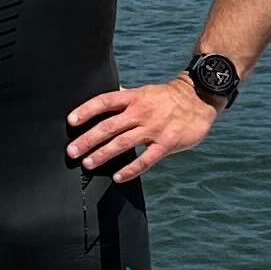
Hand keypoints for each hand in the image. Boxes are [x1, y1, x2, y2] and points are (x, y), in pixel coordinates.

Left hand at [65, 76, 220, 182]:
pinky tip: (117, 177)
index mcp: (134, 98)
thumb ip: (124, 97)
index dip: (86, 111)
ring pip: (123, 143)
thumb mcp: (144, 92)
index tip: (71, 122)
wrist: (199, 98)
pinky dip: (131, 169)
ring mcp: (154, 128)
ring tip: (88, 163)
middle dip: (88, 139)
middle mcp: (141, 112)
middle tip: (71, 152)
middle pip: (109, 126)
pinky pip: (146, 159)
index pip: (105, 102)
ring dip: (103, 154)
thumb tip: (102, 99)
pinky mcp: (167, 143)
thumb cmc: (167, 97)